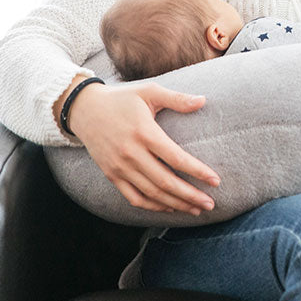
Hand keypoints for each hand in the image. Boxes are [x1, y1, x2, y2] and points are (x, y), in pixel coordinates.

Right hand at [58, 78, 220, 214]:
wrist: (85, 109)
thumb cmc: (122, 98)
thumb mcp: (149, 91)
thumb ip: (176, 98)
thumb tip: (203, 100)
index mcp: (144, 132)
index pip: (176, 158)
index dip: (197, 172)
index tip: (216, 181)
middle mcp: (131, 153)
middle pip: (165, 182)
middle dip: (190, 195)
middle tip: (210, 204)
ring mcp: (120, 167)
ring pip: (151, 194)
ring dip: (176, 204)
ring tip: (196, 209)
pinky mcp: (112, 175)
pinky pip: (134, 198)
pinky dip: (153, 206)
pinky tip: (170, 207)